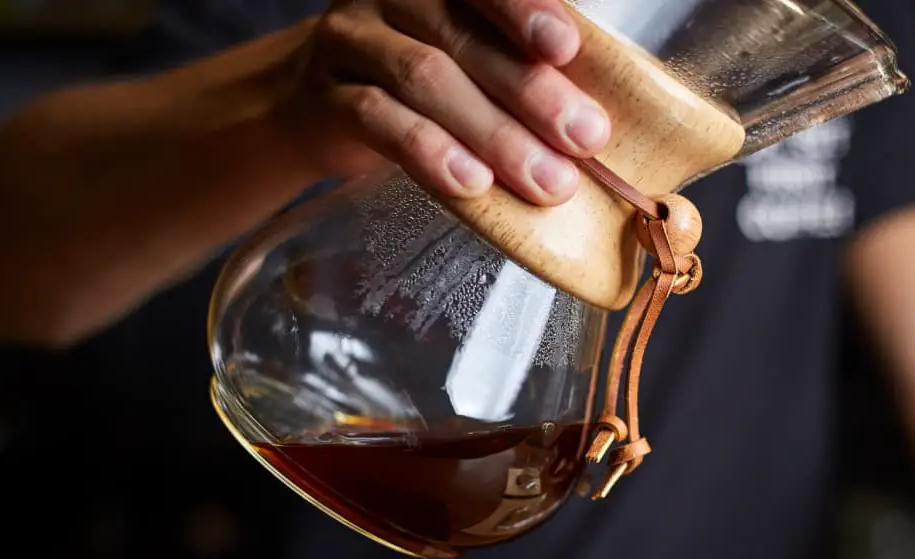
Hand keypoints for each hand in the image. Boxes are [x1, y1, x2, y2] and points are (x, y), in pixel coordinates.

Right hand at [281, 0, 612, 205]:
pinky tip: (470, 184)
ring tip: (545, 180)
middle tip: (584, 139)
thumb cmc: (421, 81)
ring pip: (424, 77)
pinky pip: (377, 118)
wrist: (318, 105)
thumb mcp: (468, 54)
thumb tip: (596, 119)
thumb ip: (517, 64)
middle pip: (462, 35)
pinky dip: (430, 152)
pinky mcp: (326, 95)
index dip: (526, 10)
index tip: (567, 49)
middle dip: (531, 91)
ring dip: (492, 133)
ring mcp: (352, 39)